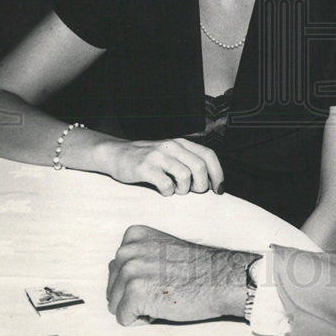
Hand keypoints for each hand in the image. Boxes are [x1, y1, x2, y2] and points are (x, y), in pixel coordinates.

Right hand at [101, 138, 223, 195]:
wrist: (117, 154)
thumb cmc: (149, 159)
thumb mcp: (171, 154)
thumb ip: (188, 161)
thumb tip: (211, 183)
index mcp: (182, 143)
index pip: (208, 155)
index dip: (217, 173)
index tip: (219, 189)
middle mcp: (172, 146)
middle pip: (199, 167)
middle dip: (201, 185)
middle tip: (193, 192)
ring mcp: (158, 156)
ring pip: (185, 176)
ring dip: (184, 189)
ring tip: (176, 190)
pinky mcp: (144, 167)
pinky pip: (165, 184)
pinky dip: (168, 192)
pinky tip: (163, 191)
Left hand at [106, 225, 254, 324]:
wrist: (219, 278)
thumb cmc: (195, 268)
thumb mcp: (161, 248)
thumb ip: (138, 256)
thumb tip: (117, 277)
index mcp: (134, 236)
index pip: (116, 270)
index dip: (137, 282)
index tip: (159, 277)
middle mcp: (128, 250)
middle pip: (113, 288)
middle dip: (133, 297)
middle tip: (162, 289)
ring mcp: (130, 271)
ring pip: (115, 305)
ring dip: (138, 308)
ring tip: (162, 297)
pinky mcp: (134, 293)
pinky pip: (124, 319)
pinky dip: (142, 320)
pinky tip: (162, 307)